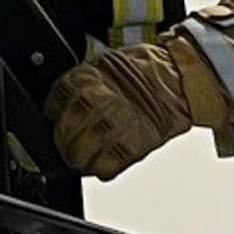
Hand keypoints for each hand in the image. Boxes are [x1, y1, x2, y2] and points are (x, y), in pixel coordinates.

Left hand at [47, 30, 233, 176]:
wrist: (181, 78)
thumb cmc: (145, 72)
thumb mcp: (108, 65)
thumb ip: (84, 84)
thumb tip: (63, 103)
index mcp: (94, 74)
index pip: (61, 94)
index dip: (53, 110)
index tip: (52, 120)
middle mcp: (106, 96)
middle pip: (70, 124)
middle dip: (63, 140)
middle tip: (63, 147)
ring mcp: (122, 120)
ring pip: (87, 147)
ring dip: (79, 159)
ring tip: (79, 161)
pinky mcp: (138, 140)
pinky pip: (112, 163)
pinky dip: (103, 169)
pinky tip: (101, 166)